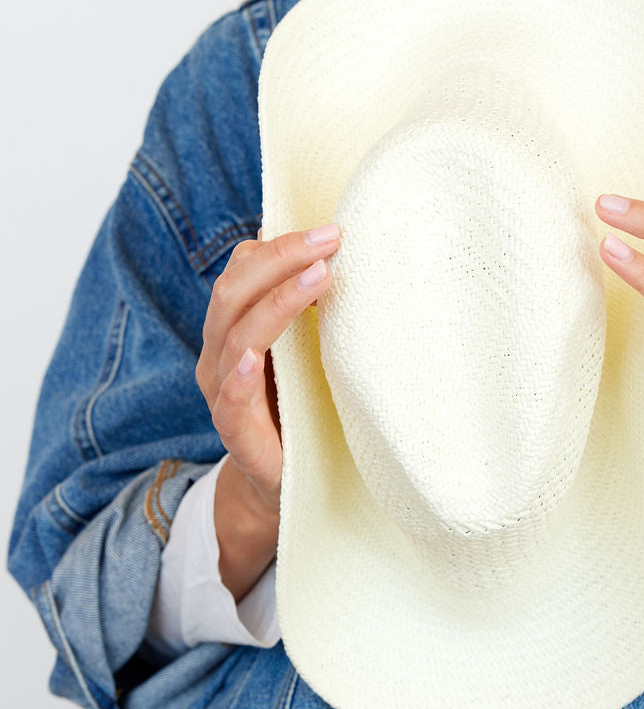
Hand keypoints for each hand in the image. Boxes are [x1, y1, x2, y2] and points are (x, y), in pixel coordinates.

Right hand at [195, 220, 339, 597]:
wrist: (286, 481)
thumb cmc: (303, 408)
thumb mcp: (311, 353)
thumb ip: (315, 314)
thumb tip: (358, 260)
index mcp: (237, 326)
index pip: (243, 269)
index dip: (280, 244)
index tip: (332, 228)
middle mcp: (220, 353)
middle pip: (234, 290)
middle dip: (281, 257)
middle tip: (331, 238)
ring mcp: (222, 391)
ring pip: (233, 333)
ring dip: (275, 301)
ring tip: (317, 278)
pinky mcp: (234, 431)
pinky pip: (231, 397)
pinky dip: (241, 374)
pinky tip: (258, 358)